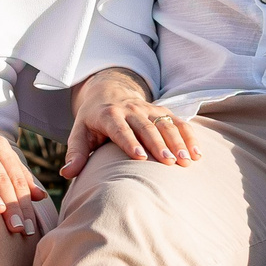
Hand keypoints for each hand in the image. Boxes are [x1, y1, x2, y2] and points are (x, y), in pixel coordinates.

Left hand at [62, 68, 199, 177]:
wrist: (109, 92)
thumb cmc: (93, 121)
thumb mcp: (79, 132)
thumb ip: (75, 153)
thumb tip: (67, 173)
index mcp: (108, 115)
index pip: (119, 128)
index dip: (129, 141)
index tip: (139, 157)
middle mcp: (130, 110)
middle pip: (146, 126)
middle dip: (158, 144)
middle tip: (170, 162)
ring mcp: (148, 109)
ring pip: (165, 123)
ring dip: (178, 141)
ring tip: (187, 160)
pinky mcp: (161, 111)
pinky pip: (178, 122)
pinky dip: (189, 136)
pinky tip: (198, 153)